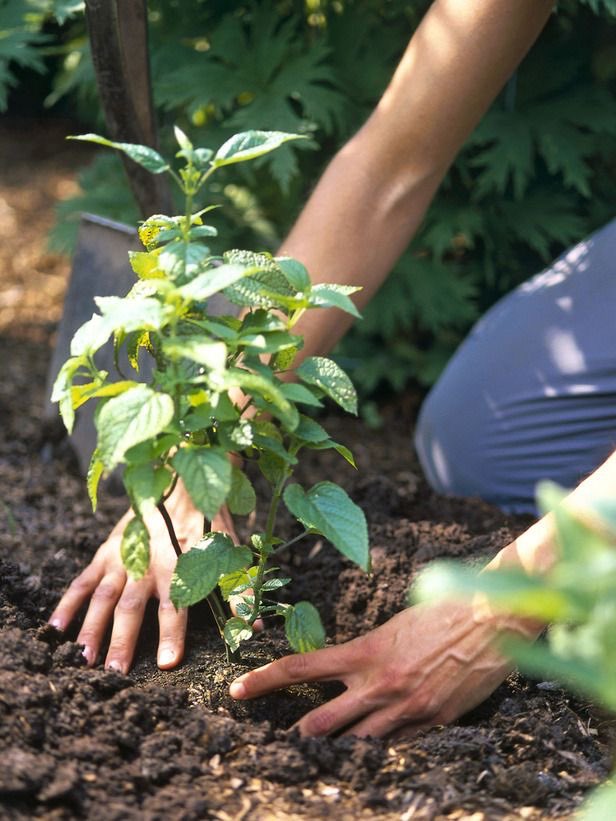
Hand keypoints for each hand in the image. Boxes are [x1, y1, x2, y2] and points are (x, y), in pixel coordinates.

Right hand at [48, 483, 236, 672]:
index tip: (167, 662)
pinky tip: (55, 630)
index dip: (172, 633)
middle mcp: (146, 563)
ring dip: (92, 628)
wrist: (179, 483)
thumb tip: (252, 623)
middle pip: (131, 607)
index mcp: (178, 565)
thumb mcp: (226, 552)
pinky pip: (82, 582)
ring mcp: (121, 558)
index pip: (175, 604)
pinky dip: (67, 605)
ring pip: (103, 597)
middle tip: (114, 672)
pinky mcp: (104, 554)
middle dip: (123, 640)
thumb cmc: (206, 522)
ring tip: (83, 660)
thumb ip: (236, 590)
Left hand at [229, 599, 541, 737]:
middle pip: (321, 721)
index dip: (264, 680)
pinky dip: (382, 755)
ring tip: (319, 764)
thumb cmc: (444, 608)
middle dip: (298, 736)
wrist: (493, 618)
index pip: (302, 666)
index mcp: (366, 650)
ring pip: (356, 745)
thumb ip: (372, 651)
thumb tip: (354, 669)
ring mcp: (407, 707)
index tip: (237, 689)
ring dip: (336, 754)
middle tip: (279, 745)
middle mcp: (380, 683)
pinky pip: (398, 749)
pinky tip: (373, 762)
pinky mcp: (435, 722)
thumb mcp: (397, 625)